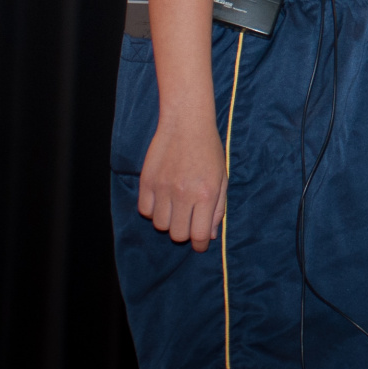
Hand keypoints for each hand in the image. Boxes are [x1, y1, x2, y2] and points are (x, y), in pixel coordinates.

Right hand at [136, 114, 225, 251]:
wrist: (186, 123)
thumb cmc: (208, 150)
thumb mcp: (222, 178)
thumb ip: (218, 208)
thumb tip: (209, 235)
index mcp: (206, 193)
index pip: (199, 234)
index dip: (200, 245)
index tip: (200, 245)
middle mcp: (184, 193)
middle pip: (177, 234)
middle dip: (185, 233)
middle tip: (189, 222)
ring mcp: (163, 188)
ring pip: (160, 225)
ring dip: (169, 221)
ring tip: (176, 207)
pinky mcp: (146, 182)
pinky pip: (145, 211)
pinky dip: (153, 210)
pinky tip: (162, 199)